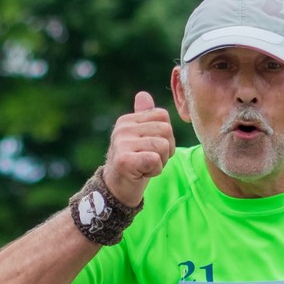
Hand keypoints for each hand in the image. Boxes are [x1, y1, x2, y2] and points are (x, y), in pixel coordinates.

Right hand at [103, 91, 175, 205]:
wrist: (117, 189)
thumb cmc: (134, 163)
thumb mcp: (139, 137)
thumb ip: (143, 117)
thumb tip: (143, 94)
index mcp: (127, 120)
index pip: (163, 116)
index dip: (166, 136)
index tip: (152, 148)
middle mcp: (122, 128)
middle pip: (166, 131)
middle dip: (166, 150)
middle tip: (150, 160)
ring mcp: (121, 143)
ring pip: (163, 146)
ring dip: (160, 162)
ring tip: (145, 167)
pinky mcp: (124, 160)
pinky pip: (155, 159)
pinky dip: (154, 171)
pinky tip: (142, 174)